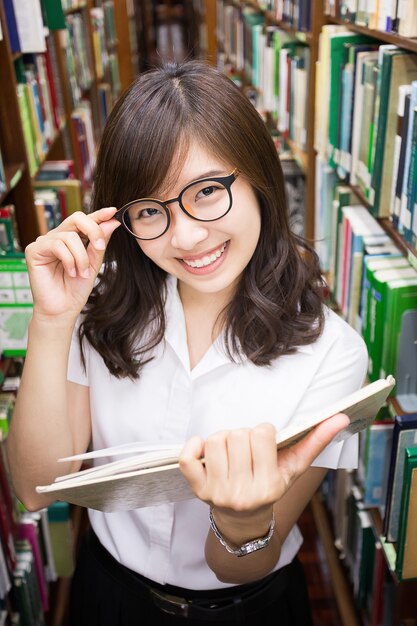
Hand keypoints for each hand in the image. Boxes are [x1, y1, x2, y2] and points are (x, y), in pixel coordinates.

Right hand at [25, 207, 120, 319]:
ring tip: (81, 273)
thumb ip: (100, 243)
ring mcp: (45, 242)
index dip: (99, 215)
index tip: (113, 211)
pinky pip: (57, 245)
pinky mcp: (34, 250)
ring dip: (81, 257)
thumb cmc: (76, 288)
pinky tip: (70, 273)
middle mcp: (58, 237)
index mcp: (73, 239)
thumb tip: (112, 222)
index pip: (85, 221)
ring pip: (69, 236)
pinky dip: (69, 260)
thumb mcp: (94, 263)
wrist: (64, 309)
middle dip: (93, 231)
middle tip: (100, 247)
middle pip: (76, 218)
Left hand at [179, 414, 348, 515]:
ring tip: (231, 451)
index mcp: (269, 486)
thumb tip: (342, 416)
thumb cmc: (271, 485)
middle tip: (247, 448)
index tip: (265, 442)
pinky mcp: (198, 490)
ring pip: (214, 440)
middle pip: (237, 435)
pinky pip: (187, 458)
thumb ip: (317, 440)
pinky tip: (204, 448)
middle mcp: (243, 493)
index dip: (263, 431)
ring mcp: (217, 493)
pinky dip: (193, 446)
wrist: (244, 520)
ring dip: (222, 438)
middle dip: (243, 434)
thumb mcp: (295, 468)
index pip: (261, 433)